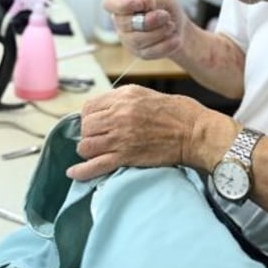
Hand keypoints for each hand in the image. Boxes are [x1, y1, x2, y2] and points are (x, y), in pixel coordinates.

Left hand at [66, 85, 205, 180]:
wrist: (194, 132)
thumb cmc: (175, 112)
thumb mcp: (145, 94)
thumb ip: (121, 100)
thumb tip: (102, 110)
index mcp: (123, 97)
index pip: (89, 107)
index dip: (89, 117)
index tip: (95, 124)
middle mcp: (119, 115)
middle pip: (85, 127)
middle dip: (89, 134)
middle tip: (99, 138)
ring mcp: (121, 137)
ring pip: (86, 146)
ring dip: (89, 150)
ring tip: (97, 151)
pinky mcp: (126, 156)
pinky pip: (95, 165)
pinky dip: (82, 171)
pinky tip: (73, 173)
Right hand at [102, 0, 187, 59]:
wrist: (177, 27)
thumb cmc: (165, 8)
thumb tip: (141, 2)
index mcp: (120, 2)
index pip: (109, 3)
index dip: (123, 4)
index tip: (141, 3)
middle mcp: (119, 22)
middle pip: (125, 24)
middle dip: (149, 20)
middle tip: (166, 15)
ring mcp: (128, 39)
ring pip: (138, 40)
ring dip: (160, 32)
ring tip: (171, 25)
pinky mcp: (140, 53)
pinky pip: (150, 52)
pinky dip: (167, 45)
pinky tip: (175, 38)